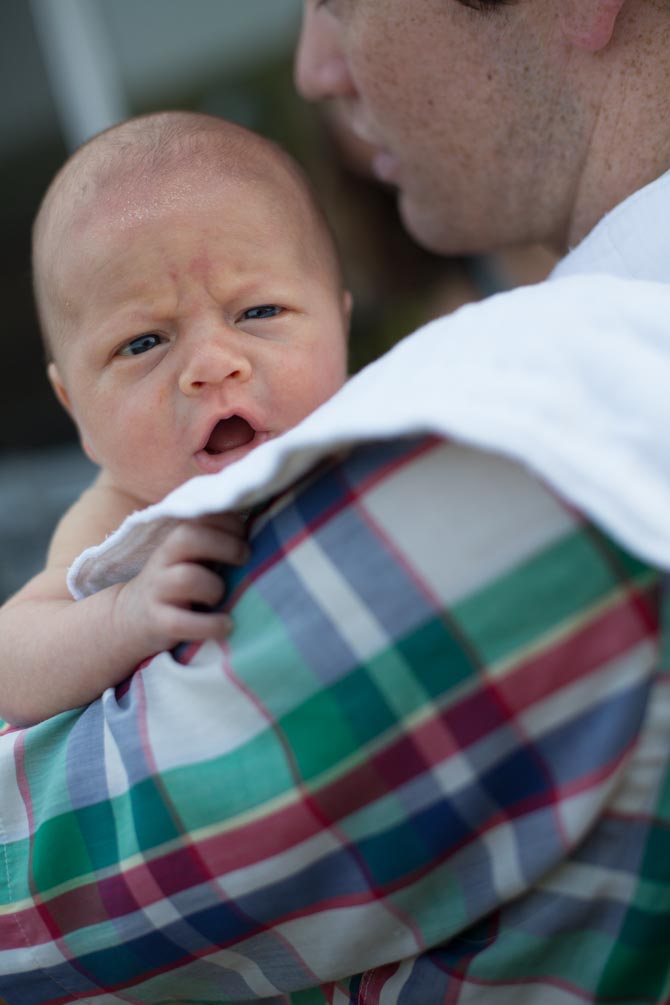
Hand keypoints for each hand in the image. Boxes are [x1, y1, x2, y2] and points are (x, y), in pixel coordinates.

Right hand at [111, 512, 248, 655]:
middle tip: (244, 559)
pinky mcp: (157, 622)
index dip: (229, 522)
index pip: (201, 516)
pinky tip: (226, 625)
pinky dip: (210, 625)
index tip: (246, 535)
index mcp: (177, 540)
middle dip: (224, 545)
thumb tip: (266, 525)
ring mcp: (158, 590)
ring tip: (222, 598)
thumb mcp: (193, 557)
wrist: (132, 617)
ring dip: (214, 588)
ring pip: (187, 578)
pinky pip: (182, 622)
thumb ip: (217, 541)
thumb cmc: (178, 583)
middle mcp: (164, 560)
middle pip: (188, 537)